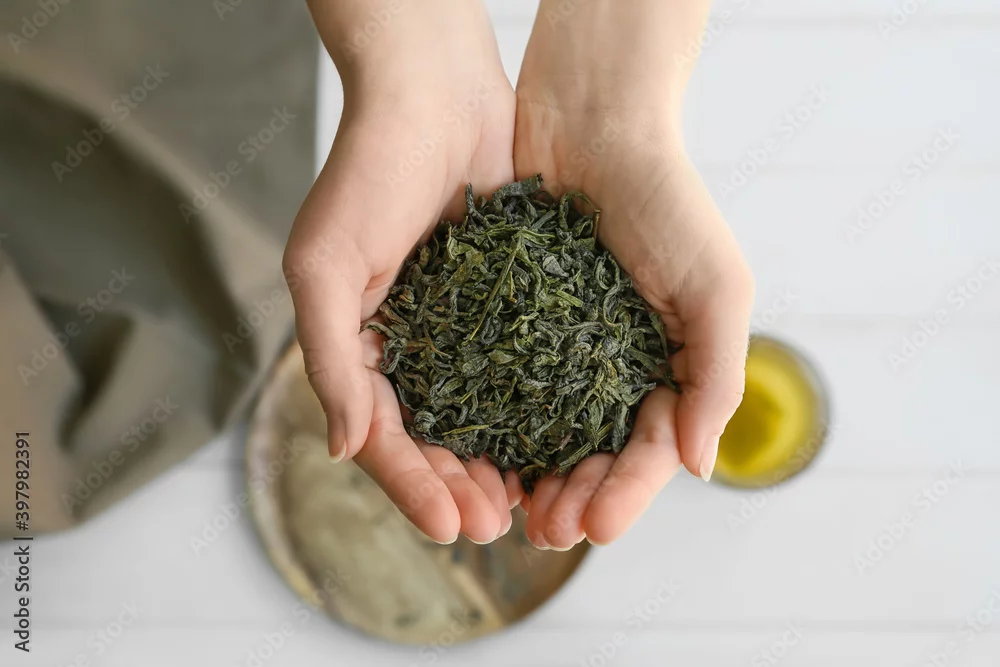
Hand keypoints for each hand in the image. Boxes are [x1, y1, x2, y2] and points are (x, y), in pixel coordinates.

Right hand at [284, 0, 520, 544]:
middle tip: (495, 526)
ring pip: (479, 416)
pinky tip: (560, 443)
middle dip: (458, 486)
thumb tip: (341, 448)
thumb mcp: (325, 263)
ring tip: (528, 504)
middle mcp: (410, 346)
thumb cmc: (366, 170)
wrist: (433, 92)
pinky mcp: (508, 304)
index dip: (410, 484)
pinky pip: (520, 369)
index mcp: (359, 345)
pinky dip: (534, 411)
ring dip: (499, 464)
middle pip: (432, 438)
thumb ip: (331, 358)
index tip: (448, 524)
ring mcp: (460, 329)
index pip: (380, 434)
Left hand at [513, 0, 754, 547]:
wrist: (593, 120)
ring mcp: (559, 345)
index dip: (626, 493)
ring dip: (528, 474)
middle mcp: (612, 364)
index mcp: (669, 364)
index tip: (593, 527)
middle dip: (573, 496)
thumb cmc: (667, 198)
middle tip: (543, 530)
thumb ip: (715, 375)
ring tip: (507, 508)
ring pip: (543, 430)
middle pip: (594, 452)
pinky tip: (472, 451)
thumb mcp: (715, 286)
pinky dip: (490, 421)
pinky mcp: (510, 319)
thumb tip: (699, 468)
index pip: (651, 448)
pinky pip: (497, 383)